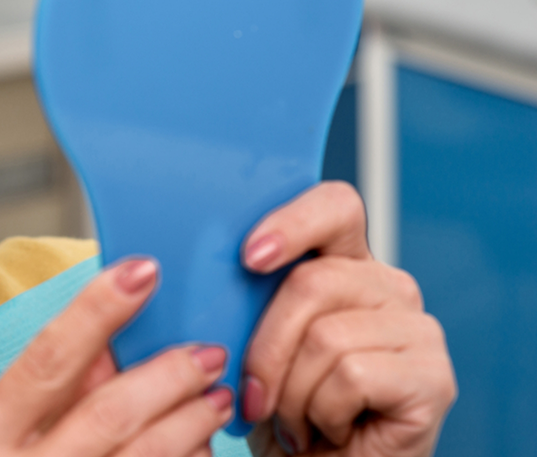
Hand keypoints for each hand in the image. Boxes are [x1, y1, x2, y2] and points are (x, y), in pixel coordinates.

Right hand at [0, 260, 233, 456]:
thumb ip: (42, 396)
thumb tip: (105, 344)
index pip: (46, 360)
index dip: (97, 310)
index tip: (143, 271)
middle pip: (109, 411)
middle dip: (169, 374)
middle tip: (206, 353)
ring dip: (192, 423)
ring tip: (215, 398)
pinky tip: (200, 450)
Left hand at [239, 182, 455, 455]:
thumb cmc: (278, 413)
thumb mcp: (249, 343)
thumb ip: (244, 298)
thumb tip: (202, 268)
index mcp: (345, 266)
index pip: (335, 206)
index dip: (292, 222)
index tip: (249, 257)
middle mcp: (389, 288)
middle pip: (312, 281)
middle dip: (266, 348)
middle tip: (257, 396)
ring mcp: (418, 330)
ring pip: (326, 336)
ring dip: (292, 392)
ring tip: (296, 419)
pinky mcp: (434, 377)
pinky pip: (352, 374)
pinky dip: (322, 412)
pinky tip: (328, 429)